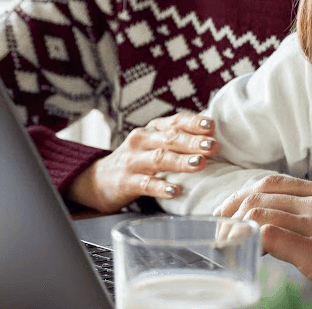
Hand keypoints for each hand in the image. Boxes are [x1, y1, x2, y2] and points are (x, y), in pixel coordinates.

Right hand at [66, 112, 217, 211]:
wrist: (98, 180)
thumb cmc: (138, 159)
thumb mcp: (154, 143)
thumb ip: (179, 138)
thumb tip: (214, 136)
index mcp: (153, 129)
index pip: (176, 121)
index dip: (194, 122)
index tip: (212, 126)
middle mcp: (142, 141)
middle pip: (170, 139)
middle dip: (193, 142)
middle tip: (213, 146)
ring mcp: (133, 161)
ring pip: (160, 159)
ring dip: (181, 161)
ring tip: (201, 163)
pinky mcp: (126, 182)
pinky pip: (146, 184)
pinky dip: (161, 187)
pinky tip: (175, 190)